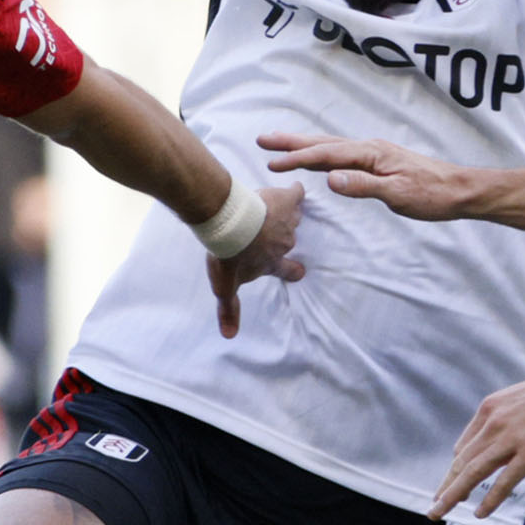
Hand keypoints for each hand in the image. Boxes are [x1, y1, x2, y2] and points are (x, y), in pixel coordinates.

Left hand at [208, 182, 305, 338]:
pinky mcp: (287, 200)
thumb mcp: (225, 286)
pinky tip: (293, 188)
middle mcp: (284, 244)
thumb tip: (229, 336)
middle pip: (289, 240)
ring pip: (294, 218)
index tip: (299, 271)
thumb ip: (228, 310)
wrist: (230, 224)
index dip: (293, 271)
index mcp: (271, 263)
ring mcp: (288, 222)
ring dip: (285, 215)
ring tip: (274, 209)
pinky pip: (297, 194)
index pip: (287, 270)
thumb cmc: (228, 255)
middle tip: (270, 230)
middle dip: (282, 236)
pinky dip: (295, 191)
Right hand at [260, 132, 490, 220]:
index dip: (298, 158)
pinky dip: (321, 154)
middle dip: (292, 142)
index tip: (273, 163)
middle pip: (323, 143)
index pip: (327, 155)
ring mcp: (373, 154)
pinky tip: (317, 159)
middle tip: (264, 140)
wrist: (459, 190)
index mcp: (371, 154)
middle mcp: (369, 148)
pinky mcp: (378, 162)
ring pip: (331, 147)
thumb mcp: (397, 195)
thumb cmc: (431, 194)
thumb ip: (363, 186)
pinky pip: (341, 154)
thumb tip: (331, 179)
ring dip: (304, 146)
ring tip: (280, 145)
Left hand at [435, 362, 524, 521]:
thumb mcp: (517, 399)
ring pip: (473, 473)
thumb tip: (490, 442)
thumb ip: (501, 419)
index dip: (455, 470)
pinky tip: (479, 513)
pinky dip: (489, 500)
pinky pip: (504, 482)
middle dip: (446, 487)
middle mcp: (494, 424)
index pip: (464, 447)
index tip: (450, 484)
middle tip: (434, 507)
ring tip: (439, 513)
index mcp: (489, 410)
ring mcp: (511, 439)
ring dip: (453, 495)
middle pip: (462, 462)